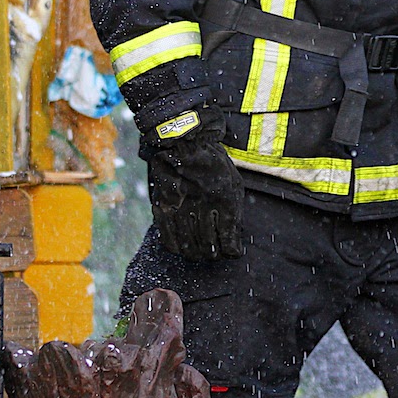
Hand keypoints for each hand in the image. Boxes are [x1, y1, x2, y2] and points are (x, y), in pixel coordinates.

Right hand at [144, 107, 243, 260]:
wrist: (184, 143)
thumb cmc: (213, 165)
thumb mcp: (233, 183)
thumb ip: (233, 210)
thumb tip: (233, 236)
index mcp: (224, 201)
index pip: (229, 241)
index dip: (232, 251)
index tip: (232, 251)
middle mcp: (203, 207)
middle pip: (209, 246)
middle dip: (214, 254)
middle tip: (215, 253)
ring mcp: (182, 208)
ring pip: (190, 246)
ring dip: (197, 253)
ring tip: (201, 253)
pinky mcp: (164, 207)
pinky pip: (169, 238)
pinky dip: (177, 247)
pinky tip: (182, 247)